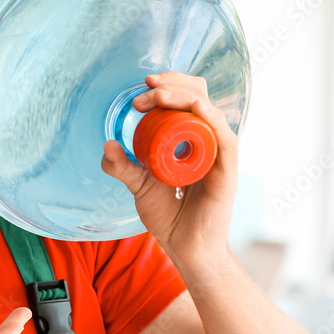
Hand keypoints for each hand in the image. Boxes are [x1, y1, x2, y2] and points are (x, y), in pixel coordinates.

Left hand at [100, 71, 237, 265]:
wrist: (185, 247)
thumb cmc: (169, 215)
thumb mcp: (138, 185)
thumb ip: (121, 166)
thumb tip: (107, 145)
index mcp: (189, 138)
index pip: (185, 98)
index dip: (166, 87)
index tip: (140, 91)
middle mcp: (207, 140)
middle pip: (199, 95)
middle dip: (171, 86)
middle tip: (144, 93)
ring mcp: (219, 153)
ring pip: (209, 111)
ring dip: (183, 97)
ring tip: (158, 97)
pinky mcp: (227, 170)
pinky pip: (225, 139)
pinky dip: (212, 119)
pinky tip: (197, 108)